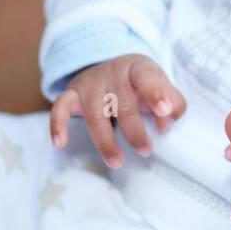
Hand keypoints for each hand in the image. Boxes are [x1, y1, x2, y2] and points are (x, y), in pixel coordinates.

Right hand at [49, 55, 185, 167]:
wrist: (110, 68)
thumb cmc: (140, 85)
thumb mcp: (161, 86)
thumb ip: (173, 104)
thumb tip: (165, 125)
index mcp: (138, 68)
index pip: (146, 77)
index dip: (156, 93)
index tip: (164, 111)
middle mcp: (113, 73)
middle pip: (122, 103)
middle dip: (134, 130)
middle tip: (146, 150)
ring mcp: (90, 83)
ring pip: (95, 113)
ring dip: (105, 140)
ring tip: (117, 161)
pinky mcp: (72, 94)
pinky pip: (60, 107)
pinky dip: (57, 124)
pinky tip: (60, 143)